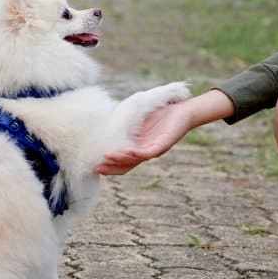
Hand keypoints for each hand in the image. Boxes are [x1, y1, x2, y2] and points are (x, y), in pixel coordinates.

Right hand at [94, 89, 234, 175]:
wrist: (183, 109)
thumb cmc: (160, 112)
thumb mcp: (137, 118)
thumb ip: (124, 122)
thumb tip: (105, 121)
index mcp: (137, 147)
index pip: (121, 161)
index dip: (109, 164)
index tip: (94, 164)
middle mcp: (144, 152)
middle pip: (126, 166)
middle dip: (111, 169)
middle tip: (96, 168)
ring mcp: (153, 150)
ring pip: (134, 160)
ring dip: (120, 160)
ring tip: (106, 157)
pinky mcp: (162, 145)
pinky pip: (147, 153)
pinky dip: (135, 154)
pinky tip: (126, 151)